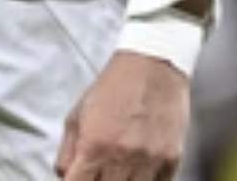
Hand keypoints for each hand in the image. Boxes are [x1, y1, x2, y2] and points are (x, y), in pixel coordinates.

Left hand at [55, 51, 189, 180]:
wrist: (152, 65)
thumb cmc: (113, 89)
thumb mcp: (77, 116)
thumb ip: (67, 153)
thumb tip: (65, 178)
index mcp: (94, 146)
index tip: (76, 179)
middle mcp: (122, 156)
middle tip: (98, 173)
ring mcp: (149, 161)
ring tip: (117, 171)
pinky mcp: (171, 160)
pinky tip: (138, 171)